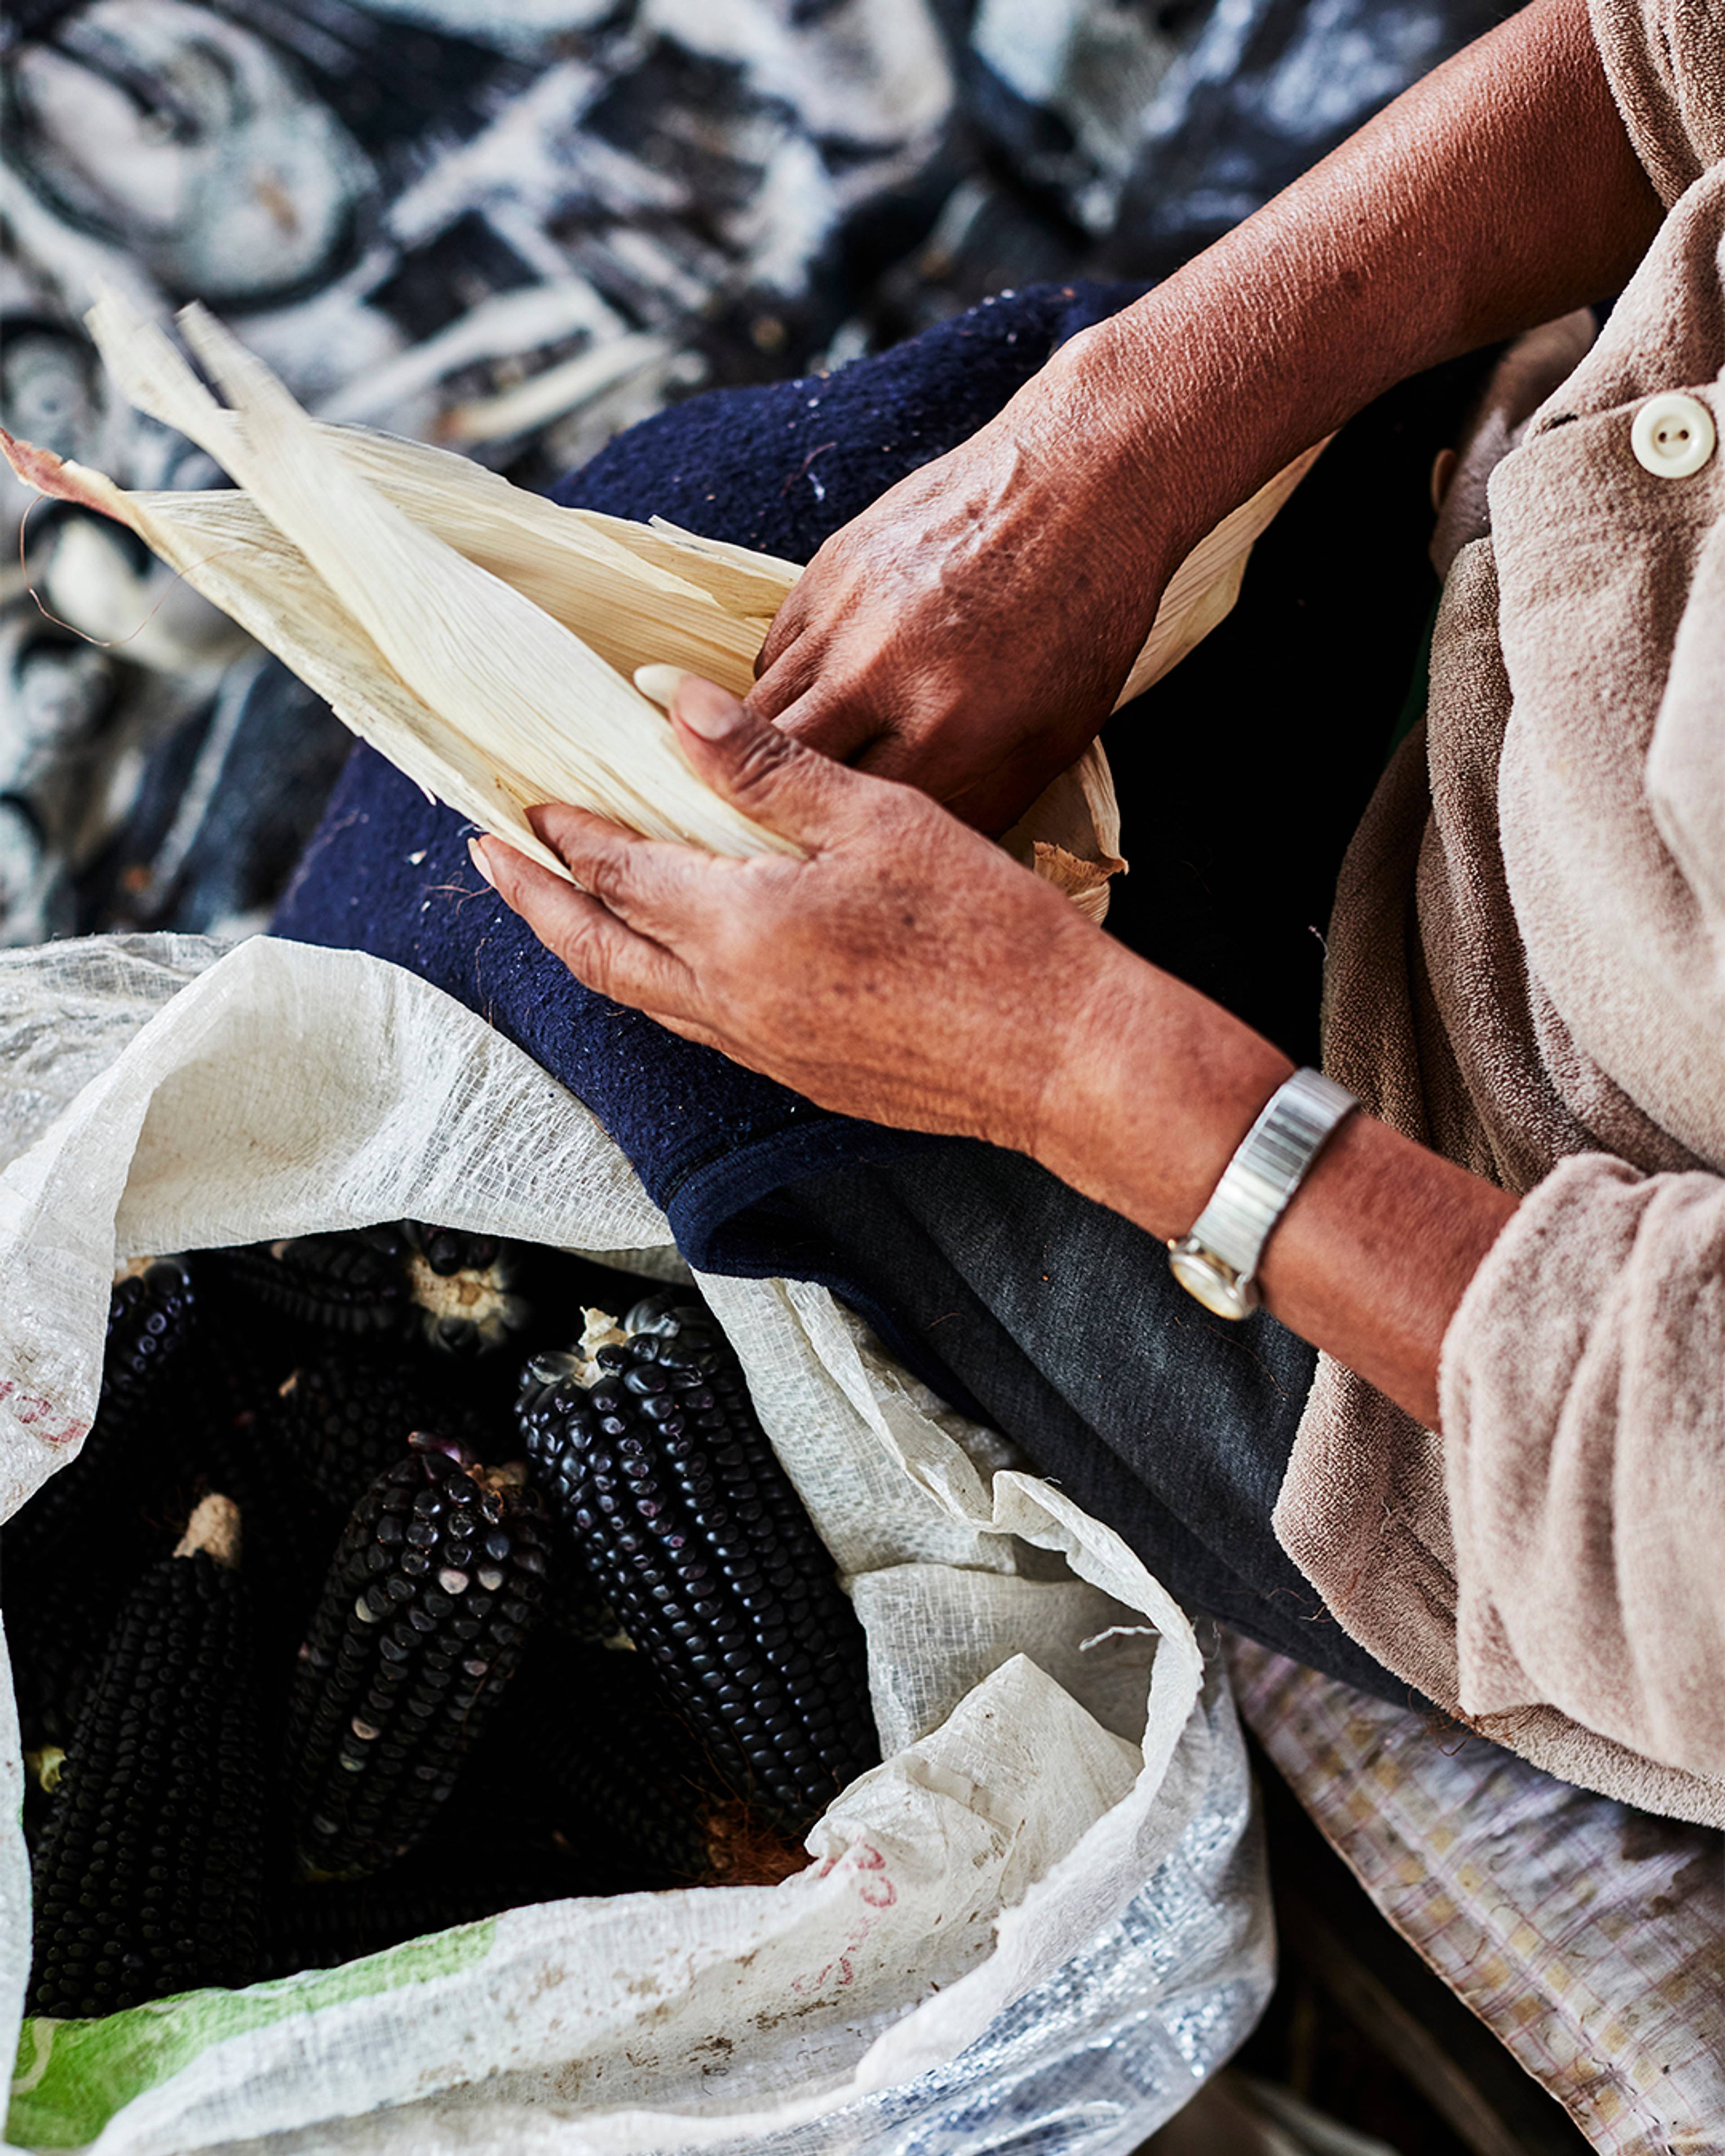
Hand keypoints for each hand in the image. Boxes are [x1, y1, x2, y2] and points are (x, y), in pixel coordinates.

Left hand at [469, 676, 1105, 1152]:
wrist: (1062, 1057)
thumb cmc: (988, 930)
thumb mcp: (881, 821)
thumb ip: (767, 767)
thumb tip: (672, 707)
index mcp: (741, 929)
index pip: (616, 869)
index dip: (561, 829)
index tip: (519, 795)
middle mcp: (731, 1002)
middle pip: (594, 950)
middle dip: (530, 899)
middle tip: (485, 856)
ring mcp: (763, 1049)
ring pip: (638, 996)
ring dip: (586, 944)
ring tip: (559, 902)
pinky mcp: (801, 1073)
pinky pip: (694, 1025)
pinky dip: (653, 982)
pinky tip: (667, 957)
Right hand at [750, 336, 1178, 834]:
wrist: (1082, 481)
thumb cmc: (1084, 618)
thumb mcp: (1055, 735)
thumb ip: (978, 802)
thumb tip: (913, 852)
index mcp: (950, 725)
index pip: (851, 817)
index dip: (831, 845)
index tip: (821, 861)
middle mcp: (881, 670)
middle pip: (777, 771)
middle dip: (767, 807)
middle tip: (769, 835)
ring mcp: (845, 614)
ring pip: (756, 711)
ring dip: (759, 751)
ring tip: (768, 781)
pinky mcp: (825, 569)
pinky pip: (773, 656)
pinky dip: (779, 691)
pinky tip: (805, 705)